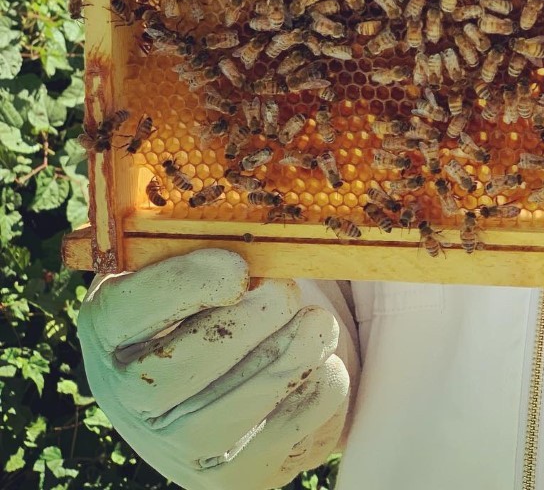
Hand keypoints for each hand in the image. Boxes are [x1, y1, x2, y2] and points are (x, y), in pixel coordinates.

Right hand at [77, 249, 350, 489]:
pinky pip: (298, 425)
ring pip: (247, 402)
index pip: (127, 311)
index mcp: (108, 329)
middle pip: (188, 365)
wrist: (227, 374)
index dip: (187, 286)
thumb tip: (234, 193)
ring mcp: (185, 450)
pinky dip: (323, 384)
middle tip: (286, 289)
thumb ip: (197, 230)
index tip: (238, 268)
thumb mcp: (186, 255)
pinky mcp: (239, 478)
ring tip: (315, 322)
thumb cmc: (209, 295)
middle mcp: (131, 403)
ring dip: (298, 349)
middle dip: (255, 318)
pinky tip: (315, 361)